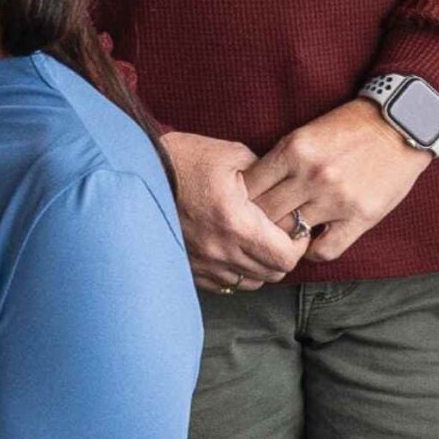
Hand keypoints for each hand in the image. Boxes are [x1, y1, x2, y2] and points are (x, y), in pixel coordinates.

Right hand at [161, 130, 308, 291]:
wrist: (140, 170)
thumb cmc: (186, 158)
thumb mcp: (233, 155)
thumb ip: (268, 176)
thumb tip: (289, 193)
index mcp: (235, 222)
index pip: (285, 256)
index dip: (298, 244)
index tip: (295, 228)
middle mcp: (219, 249)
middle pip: (272, 273)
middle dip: (283, 255)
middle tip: (279, 234)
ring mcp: (202, 262)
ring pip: (250, 282)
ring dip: (260, 265)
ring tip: (257, 242)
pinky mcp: (189, 267)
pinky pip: (224, 283)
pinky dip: (236, 271)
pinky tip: (234, 249)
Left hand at [244, 101, 437, 265]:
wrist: (403, 124)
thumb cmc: (352, 129)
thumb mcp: (308, 134)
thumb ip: (282, 161)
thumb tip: (251, 193)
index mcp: (294, 150)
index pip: (248, 188)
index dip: (239, 202)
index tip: (241, 209)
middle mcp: (312, 175)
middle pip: (264, 215)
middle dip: (255, 225)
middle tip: (255, 230)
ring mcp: (337, 198)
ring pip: (290, 235)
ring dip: (283, 239)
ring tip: (282, 238)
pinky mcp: (361, 216)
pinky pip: (324, 250)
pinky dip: (312, 252)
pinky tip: (311, 242)